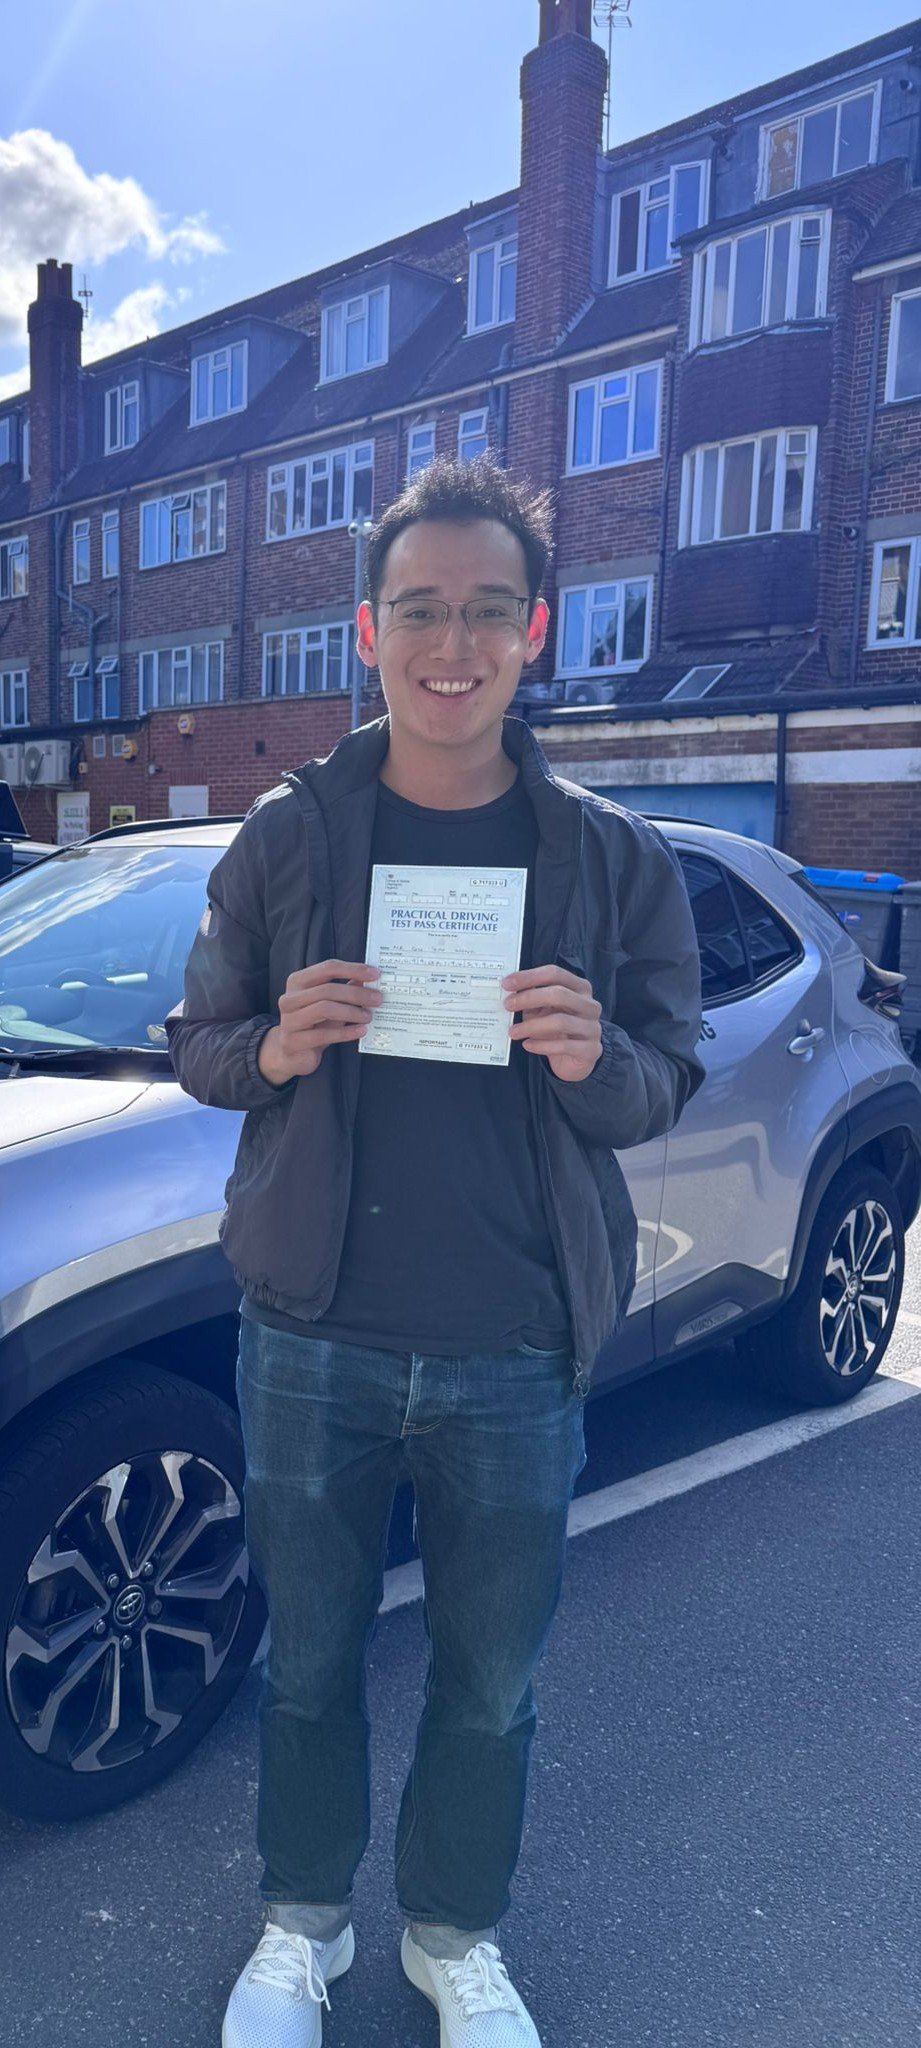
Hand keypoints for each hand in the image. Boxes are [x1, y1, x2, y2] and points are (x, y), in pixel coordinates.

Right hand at [258, 959, 382, 1082]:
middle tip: (377, 999)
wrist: (293, 1054)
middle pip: (327, 989)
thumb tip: (370, 979)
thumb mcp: (330, 1004)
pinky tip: (361, 1031)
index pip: (328, 968)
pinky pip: (323, 1034)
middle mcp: (289, 998)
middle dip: (356, 994)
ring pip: (324, 1009)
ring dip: (351, 1012)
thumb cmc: (314, 1025)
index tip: (375, 974)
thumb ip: (346, 990)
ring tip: (368, 1017)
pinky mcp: (293, 1041)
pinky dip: (346, 1032)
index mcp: (297, 981)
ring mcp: (289, 1020)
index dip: (353, 969)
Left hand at [502, 966, 602, 1082]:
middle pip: (559, 994)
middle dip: (529, 998)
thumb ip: (531, 998)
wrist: (576, 1059)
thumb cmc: (557, 1030)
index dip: (530, 976)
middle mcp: (590, 1005)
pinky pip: (564, 1046)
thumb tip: (509, 989)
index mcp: (580, 988)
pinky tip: (527, 1045)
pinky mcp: (591, 1049)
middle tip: (507, 1005)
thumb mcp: (544, 1010)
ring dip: (531, 1026)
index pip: (555, 974)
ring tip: (513, 1031)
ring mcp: (593, 1028)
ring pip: (560, 1021)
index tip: (507, 983)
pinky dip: (541, 1045)